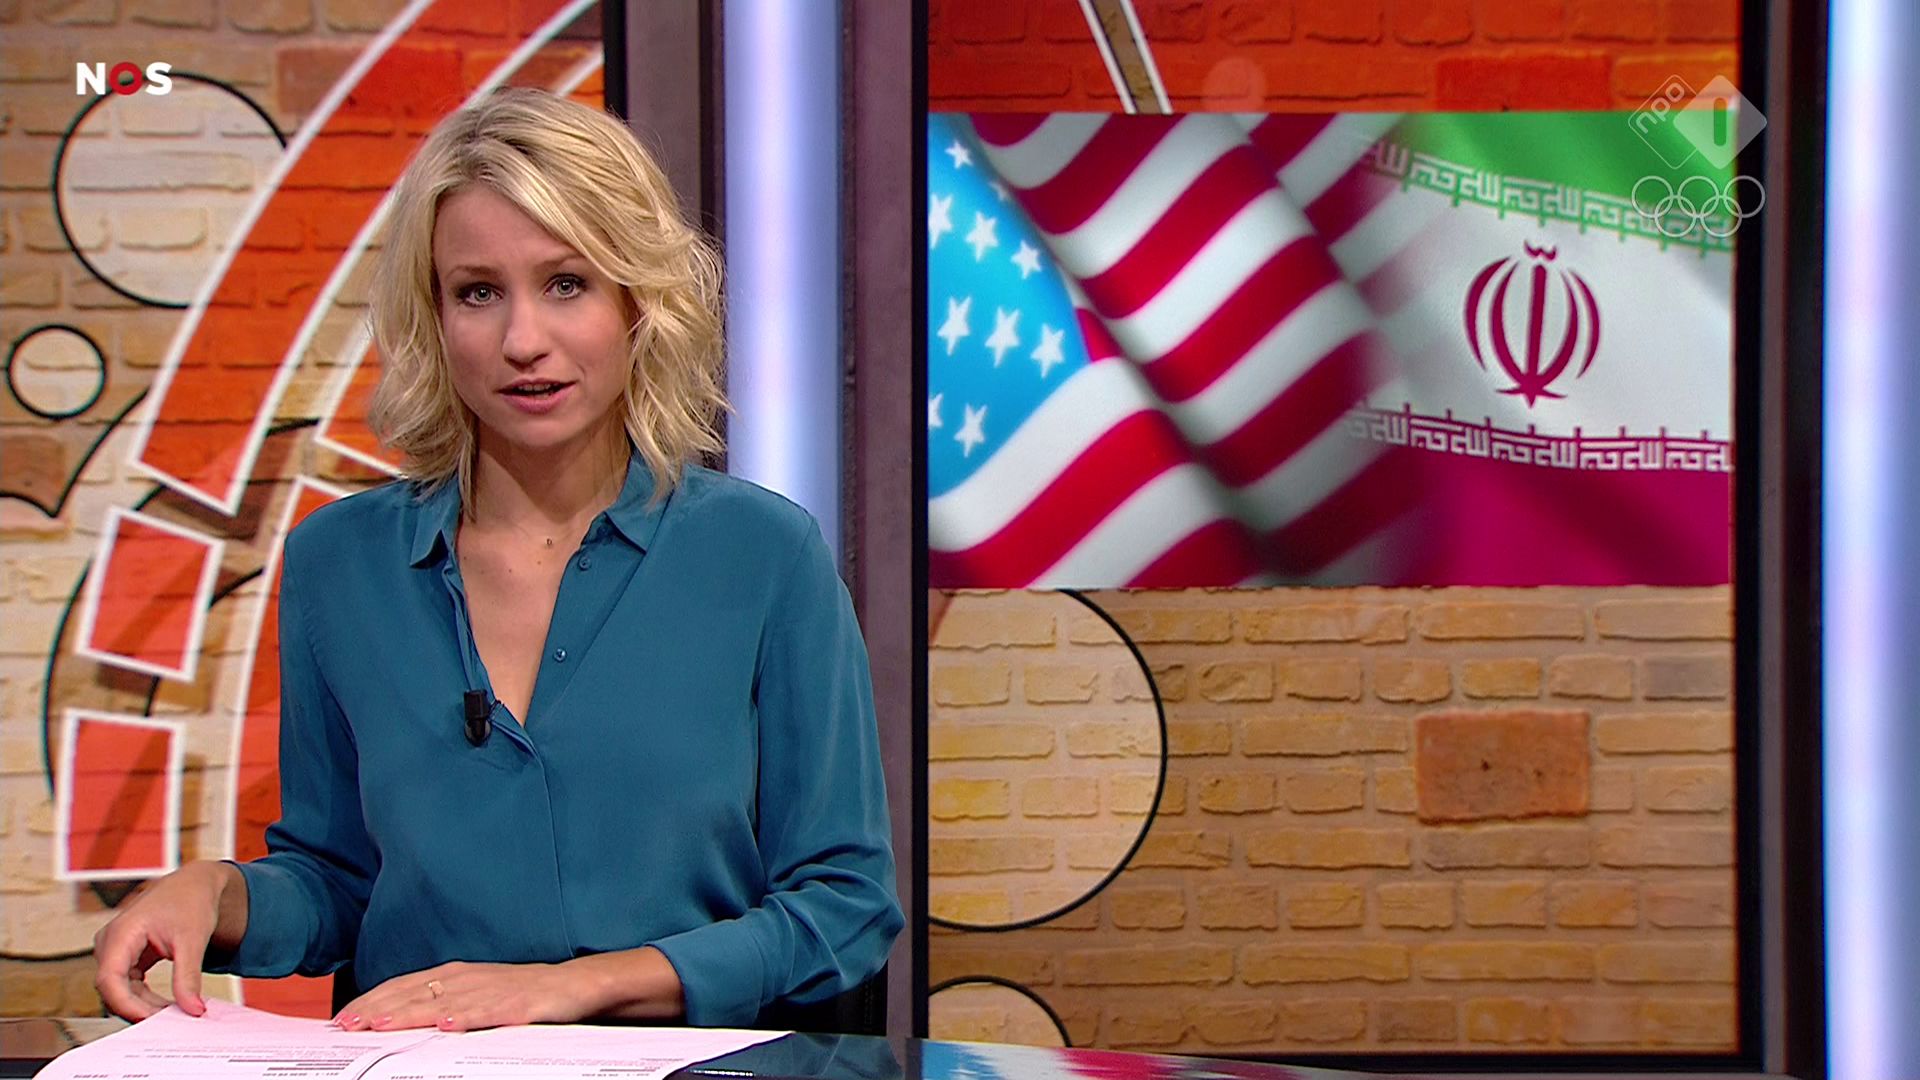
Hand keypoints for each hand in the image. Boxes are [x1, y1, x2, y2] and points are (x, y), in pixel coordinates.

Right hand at [91, 860, 245, 1020]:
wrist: (194, 885)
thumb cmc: (191, 902)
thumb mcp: (193, 939)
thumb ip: (189, 977)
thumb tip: (193, 1009)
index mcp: (120, 933)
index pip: (109, 979)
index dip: (127, 1005)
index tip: (153, 1020)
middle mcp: (110, 943)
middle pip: (112, 989)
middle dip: (139, 1009)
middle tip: (171, 1023)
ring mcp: (115, 951)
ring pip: (120, 991)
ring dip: (144, 1006)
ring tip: (175, 1015)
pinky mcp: (125, 958)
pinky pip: (128, 986)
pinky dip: (146, 998)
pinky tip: (169, 1006)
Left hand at [333, 961, 592, 1032]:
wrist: (575, 984)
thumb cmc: (521, 992)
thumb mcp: (475, 995)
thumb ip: (440, 1004)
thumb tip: (400, 1018)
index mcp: (455, 975)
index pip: (403, 986)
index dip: (372, 1000)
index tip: (343, 1017)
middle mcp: (468, 979)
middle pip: (415, 994)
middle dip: (379, 1008)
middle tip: (348, 1024)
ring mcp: (493, 990)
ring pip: (444, 1004)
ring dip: (411, 1013)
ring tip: (382, 1024)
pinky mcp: (519, 1005)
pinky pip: (489, 1012)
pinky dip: (466, 1018)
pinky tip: (447, 1026)